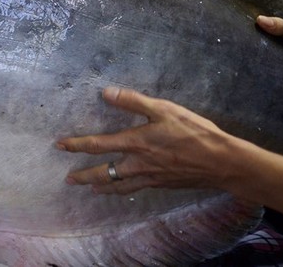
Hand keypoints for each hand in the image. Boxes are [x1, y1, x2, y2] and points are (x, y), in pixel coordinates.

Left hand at [56, 87, 231, 194]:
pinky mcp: (162, 184)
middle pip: (104, 172)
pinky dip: (123, 190)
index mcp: (135, 142)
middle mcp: (138, 164)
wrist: (221, 162)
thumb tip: (106, 92)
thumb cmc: (194, 132)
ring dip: (102, 186)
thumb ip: (133, 101)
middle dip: (84, 176)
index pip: (97, 145)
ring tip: (90, 188)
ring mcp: (150, 177)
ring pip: (119, 185)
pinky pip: (136, 189)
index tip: (60, 145)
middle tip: (69, 179)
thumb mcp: (164, 109)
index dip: (76, 145)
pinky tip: (123, 190)